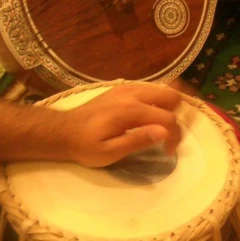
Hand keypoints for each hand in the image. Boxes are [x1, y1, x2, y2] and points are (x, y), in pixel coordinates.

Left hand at [64, 83, 180, 166]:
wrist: (62, 130)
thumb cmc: (85, 146)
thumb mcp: (110, 152)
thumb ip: (137, 141)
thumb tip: (164, 132)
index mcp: (130, 111)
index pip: (168, 119)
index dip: (174, 137)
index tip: (167, 151)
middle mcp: (132, 94)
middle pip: (172, 95)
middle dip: (177, 116)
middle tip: (169, 135)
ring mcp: (127, 88)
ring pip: (162, 88)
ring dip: (168, 107)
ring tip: (162, 126)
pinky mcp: (122, 88)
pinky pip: (149, 88)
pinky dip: (157, 100)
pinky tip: (149, 116)